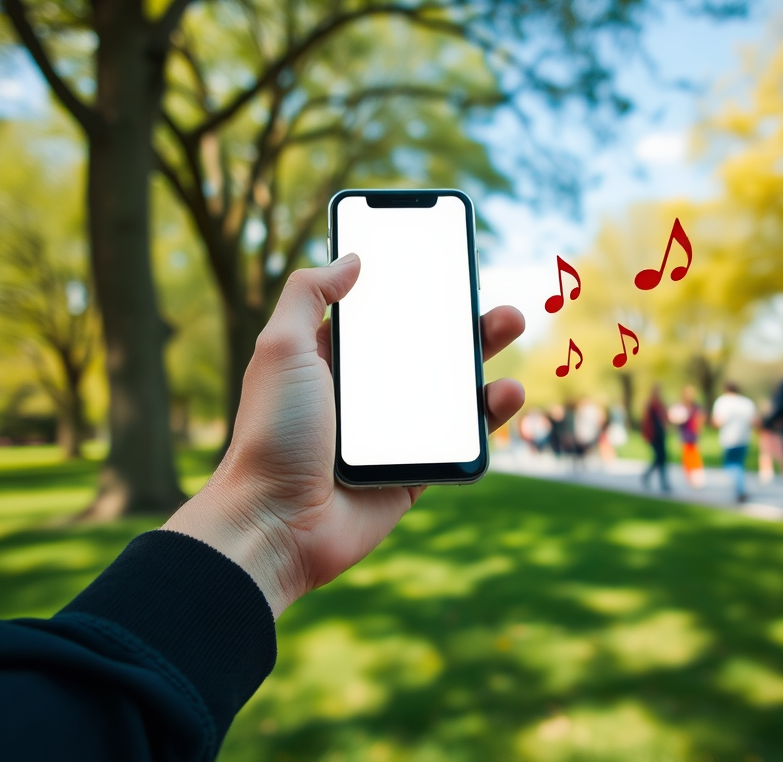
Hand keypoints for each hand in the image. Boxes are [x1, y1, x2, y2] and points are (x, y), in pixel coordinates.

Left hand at [163, 254, 525, 616]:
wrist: (277, 523)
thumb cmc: (272, 434)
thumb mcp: (279, 348)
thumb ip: (308, 294)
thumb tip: (351, 258)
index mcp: (330, 360)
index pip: (380, 316)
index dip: (412, 291)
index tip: (445, 265)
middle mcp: (363, 394)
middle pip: (424, 348)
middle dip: (462, 321)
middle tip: (493, 298)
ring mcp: (390, 434)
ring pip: (449, 390)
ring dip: (483, 359)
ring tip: (510, 327)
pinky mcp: (412, 470)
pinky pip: (458, 438)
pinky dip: (486, 416)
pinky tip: (505, 392)